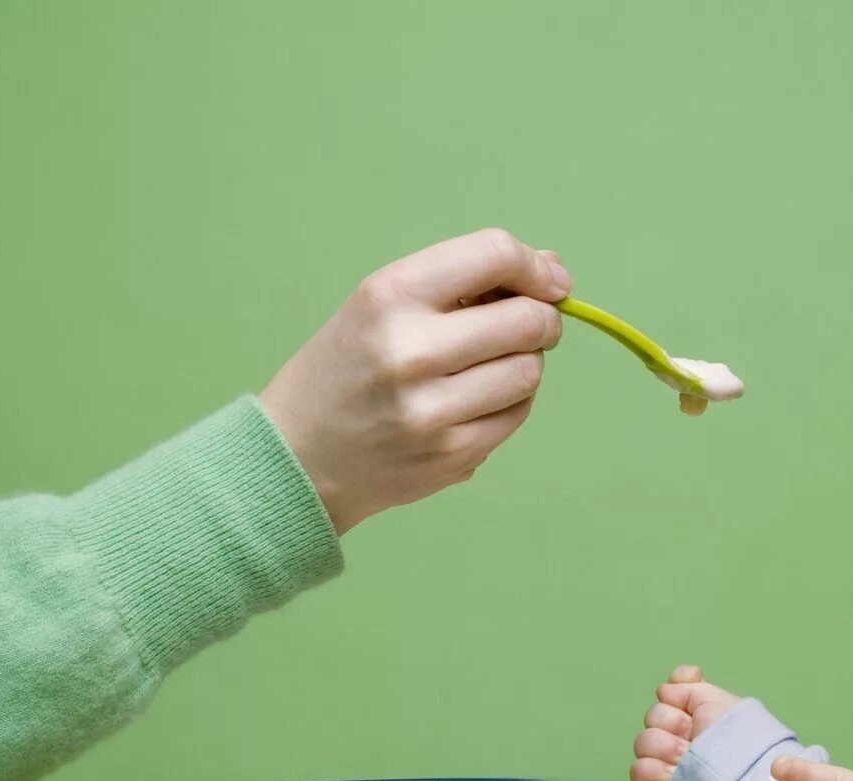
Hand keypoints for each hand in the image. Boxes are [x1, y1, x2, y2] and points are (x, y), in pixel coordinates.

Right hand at [258, 228, 572, 533]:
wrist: (300, 454)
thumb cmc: (349, 368)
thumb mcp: (382, 304)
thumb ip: (464, 281)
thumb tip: (553, 267)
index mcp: (390, 296)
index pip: (493, 254)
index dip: (536, 266)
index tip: (551, 281)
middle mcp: (411, 351)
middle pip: (527, 321)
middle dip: (543, 319)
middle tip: (534, 324)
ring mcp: (433, 409)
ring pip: (529, 372)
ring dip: (525, 363)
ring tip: (489, 365)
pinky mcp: (452, 454)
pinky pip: (517, 414)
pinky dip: (510, 402)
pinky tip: (475, 400)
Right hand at [629, 665, 741, 780]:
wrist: (740, 776)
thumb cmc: (736, 739)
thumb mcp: (717, 702)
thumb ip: (688, 685)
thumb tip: (662, 690)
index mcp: (693, 715)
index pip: (667, 693)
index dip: (675, 694)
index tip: (692, 706)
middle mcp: (677, 736)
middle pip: (652, 715)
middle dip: (674, 723)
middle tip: (695, 736)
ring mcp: (665, 761)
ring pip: (642, 741)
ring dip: (667, 747)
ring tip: (687, 758)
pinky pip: (638, 770)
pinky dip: (655, 769)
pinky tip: (674, 774)